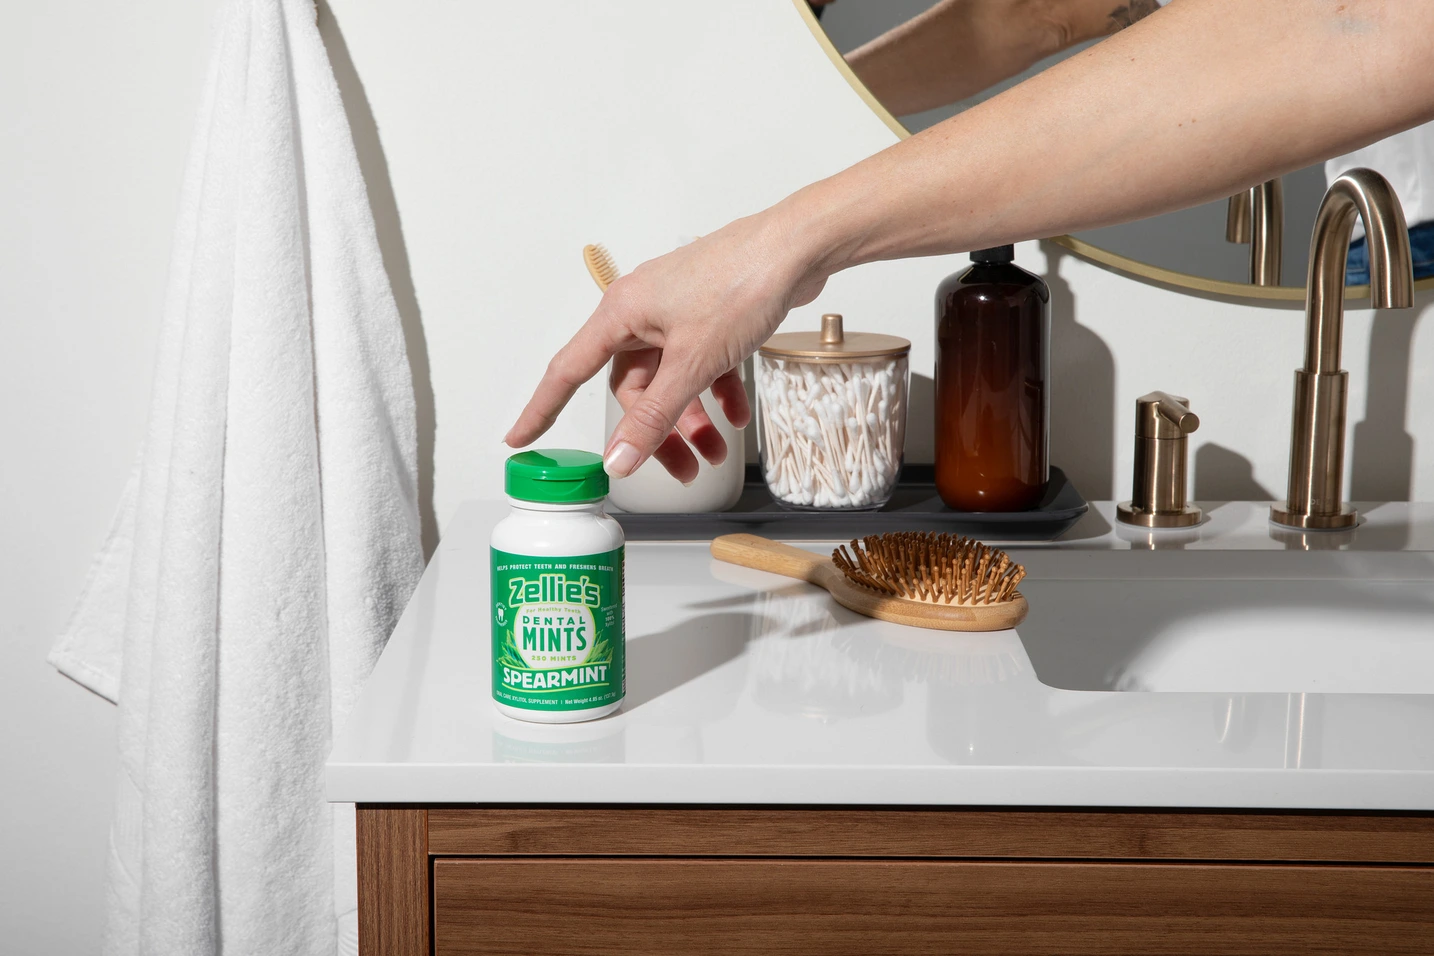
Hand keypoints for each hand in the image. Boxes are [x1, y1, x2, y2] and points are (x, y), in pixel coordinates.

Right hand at [504, 205, 830, 480]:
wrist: (799, 247)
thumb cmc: (742, 281)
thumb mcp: (694, 362)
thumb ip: (655, 416)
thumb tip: (619, 458)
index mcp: (622, 313)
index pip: (568, 371)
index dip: (541, 408)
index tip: (519, 438)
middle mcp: (643, 310)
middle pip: (633, 387)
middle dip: (656, 432)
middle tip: (682, 469)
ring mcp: (677, 311)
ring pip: (670, 380)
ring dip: (691, 419)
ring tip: (716, 452)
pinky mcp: (708, 314)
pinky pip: (699, 363)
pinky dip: (715, 391)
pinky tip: (737, 414)